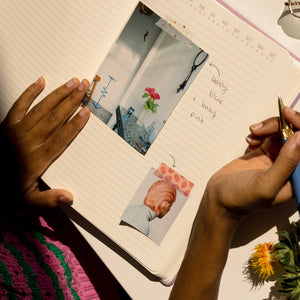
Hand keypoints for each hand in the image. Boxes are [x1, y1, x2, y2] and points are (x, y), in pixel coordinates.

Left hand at [0, 77, 89, 209]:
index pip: (61, 137)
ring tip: (72, 82)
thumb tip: (70, 196)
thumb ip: (48, 200)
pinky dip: (30, 92)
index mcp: (37, 158)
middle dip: (71, 101)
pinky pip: (20, 104)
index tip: (87, 111)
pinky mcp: (7, 123)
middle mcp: (29, 140)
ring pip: (41, 108)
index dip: (75, 124)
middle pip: (55, 117)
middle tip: (84, 86)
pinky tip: (41, 81)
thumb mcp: (26, 201)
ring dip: (58, 94)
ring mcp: (17, 130)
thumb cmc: (7, 189)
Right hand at [206, 106, 299, 220]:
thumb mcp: (265, 185)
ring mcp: (278, 157)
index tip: (286, 115)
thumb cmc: (241, 199)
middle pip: (296, 134)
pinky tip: (249, 141)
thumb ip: (285, 163)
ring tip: (251, 136)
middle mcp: (291, 165)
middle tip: (259, 128)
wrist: (219, 198)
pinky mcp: (265, 151)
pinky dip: (259, 133)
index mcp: (297, 177)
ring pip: (282, 131)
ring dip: (267, 128)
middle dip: (279, 125)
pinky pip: (269, 134)